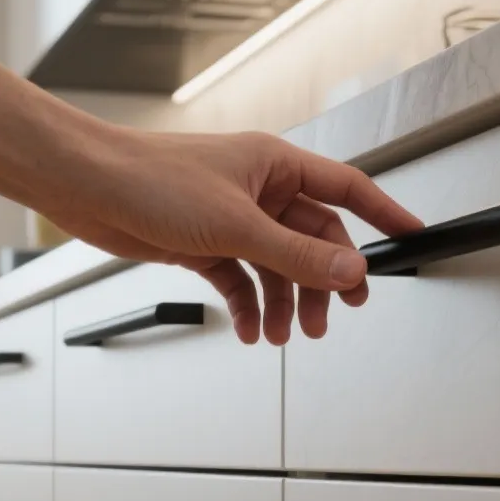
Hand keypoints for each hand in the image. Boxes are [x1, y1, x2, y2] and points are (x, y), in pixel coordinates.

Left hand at [39, 127, 424, 344]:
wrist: (87, 186)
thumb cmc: (150, 179)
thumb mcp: (236, 225)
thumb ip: (296, 254)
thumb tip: (349, 270)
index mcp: (275, 165)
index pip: (347, 189)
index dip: (383, 213)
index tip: (412, 234)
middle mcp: (257, 189)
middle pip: (311, 240)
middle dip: (322, 281)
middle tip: (334, 316)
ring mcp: (230, 218)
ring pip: (276, 266)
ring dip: (283, 303)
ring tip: (282, 335)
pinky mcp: (202, 244)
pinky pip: (240, 280)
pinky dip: (246, 306)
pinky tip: (247, 329)